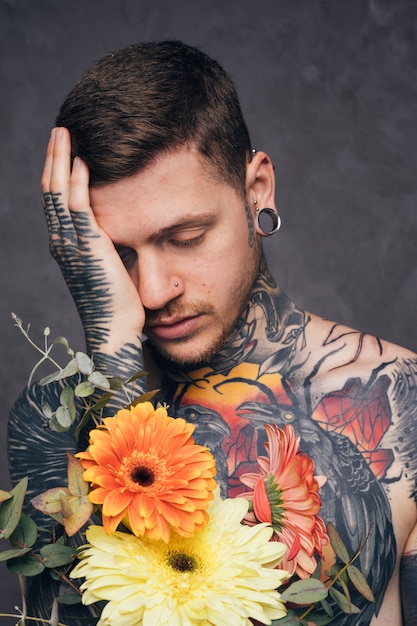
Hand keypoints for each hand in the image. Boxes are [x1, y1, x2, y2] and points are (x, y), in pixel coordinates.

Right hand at [41, 127, 144, 354]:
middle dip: (54, 159)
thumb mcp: (110, 265)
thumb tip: (117, 225)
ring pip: (59, 195)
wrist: (117, 330)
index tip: (65, 149)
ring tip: (65, 135)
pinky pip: (80, 209)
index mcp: (66, 245)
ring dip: (61, 162)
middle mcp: (62, 242)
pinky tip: (82, 161)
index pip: (57, 201)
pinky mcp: (89, 248)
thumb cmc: (118, 303)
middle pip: (51, 192)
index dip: (58, 173)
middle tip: (60, 131)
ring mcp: (72, 245)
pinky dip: (78, 184)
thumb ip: (106, 243)